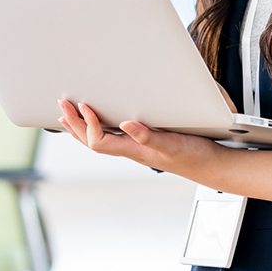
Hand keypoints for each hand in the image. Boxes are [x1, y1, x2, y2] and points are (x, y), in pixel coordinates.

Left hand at [56, 98, 222, 175]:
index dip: (87, 124)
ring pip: (97, 139)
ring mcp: (133, 147)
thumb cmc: (193, 156)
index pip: (98, 141)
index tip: (84, 105)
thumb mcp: (172, 144)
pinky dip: (96, 127)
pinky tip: (95, 120)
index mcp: (133, 150)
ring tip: (66, 114)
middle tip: (62, 104)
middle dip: (74, 123)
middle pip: (91, 141)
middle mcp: (129, 150)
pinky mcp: (140, 143)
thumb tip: (126, 125)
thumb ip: (149, 137)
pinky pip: (110, 136)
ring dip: (80, 126)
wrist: (209, 165)